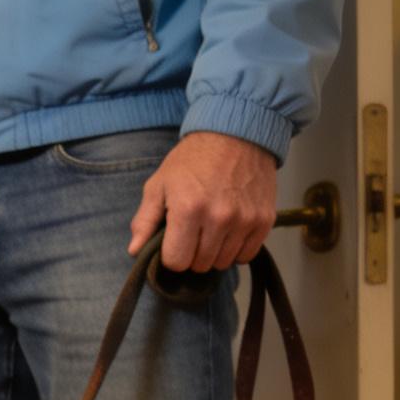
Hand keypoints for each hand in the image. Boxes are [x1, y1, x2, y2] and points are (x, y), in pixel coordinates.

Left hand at [129, 132, 277, 272]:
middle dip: (191, 254)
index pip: (176, 262)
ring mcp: (244, 220)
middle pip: (199, 265)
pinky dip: (236, 249)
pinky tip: (229, 231)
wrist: (236, 134)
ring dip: (213, 253)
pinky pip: (246, 255)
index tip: (173, 241)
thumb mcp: (159, 184)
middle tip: (192, 232)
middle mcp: (219, 218)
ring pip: (223, 262)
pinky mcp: (264, 220)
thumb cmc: (192, 160)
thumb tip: (134, 251)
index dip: (171, 255)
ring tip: (210, 228)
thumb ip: (145, 220)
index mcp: (188, 209)